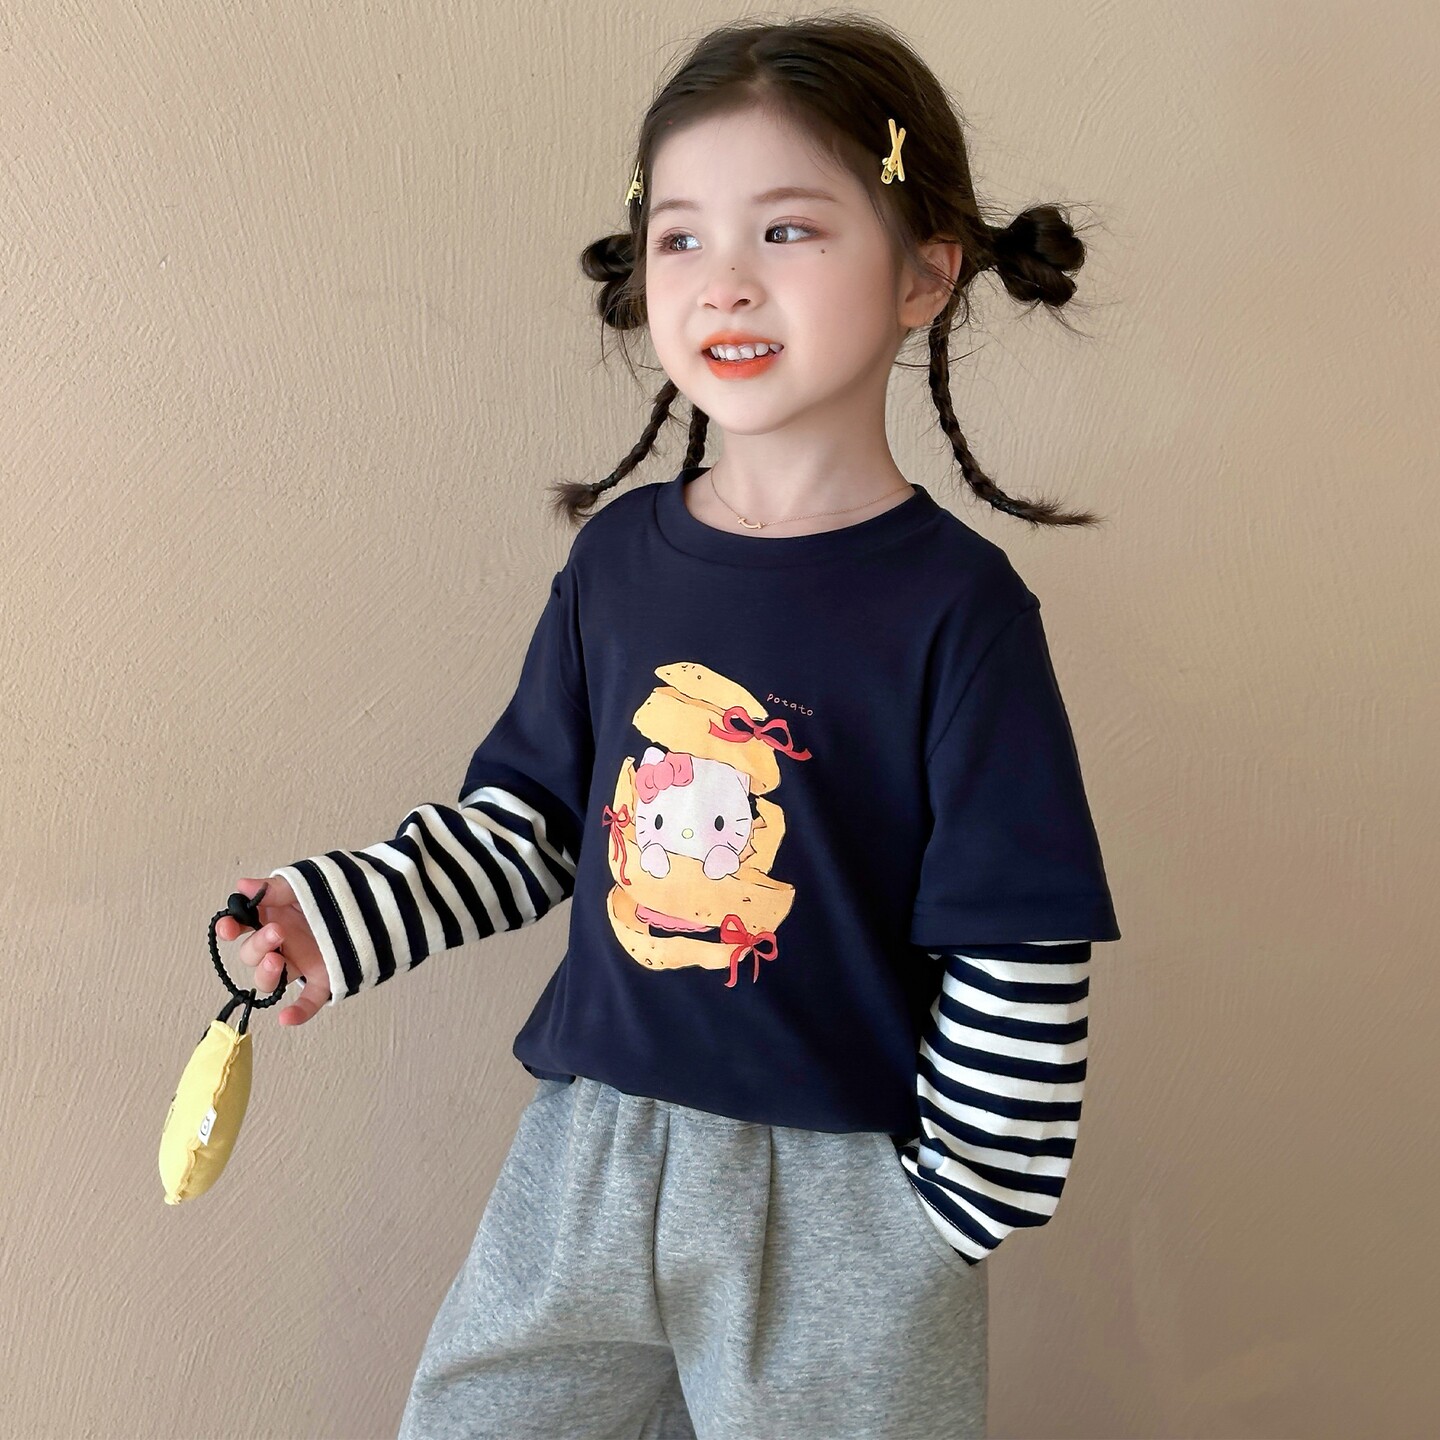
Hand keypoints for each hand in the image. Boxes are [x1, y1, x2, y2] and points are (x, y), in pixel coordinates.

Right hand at [215, 874, 330, 1025]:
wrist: (365, 903)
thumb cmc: (325, 895)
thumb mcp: (301, 886)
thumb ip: (274, 889)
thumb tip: (242, 886)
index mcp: (268, 920)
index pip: (238, 928)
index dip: (229, 928)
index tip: (229, 927)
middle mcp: (278, 946)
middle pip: (252, 956)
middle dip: (259, 945)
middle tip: (278, 931)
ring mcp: (298, 964)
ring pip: (271, 981)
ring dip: (267, 974)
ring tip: (277, 960)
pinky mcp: (322, 979)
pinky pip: (308, 1001)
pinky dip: (298, 1012)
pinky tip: (287, 1018)